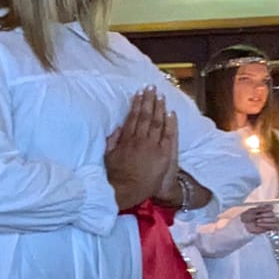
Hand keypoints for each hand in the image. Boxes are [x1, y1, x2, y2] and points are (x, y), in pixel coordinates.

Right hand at [105, 89, 175, 210]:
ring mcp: (153, 146)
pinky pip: (168, 135)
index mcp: (126, 139)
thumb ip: (112, 141)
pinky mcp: (163, 153)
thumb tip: (118, 127)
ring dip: (159, 108)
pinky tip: (170, 112)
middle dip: (149, 100)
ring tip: (161, 96)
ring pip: (157, 122)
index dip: (137, 104)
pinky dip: (170, 123)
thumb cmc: (117, 176)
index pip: (133, 117)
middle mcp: (140, 139)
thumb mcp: (108, 157)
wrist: (129, 190)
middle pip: (146, 116)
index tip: (139, 93)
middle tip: (151, 88)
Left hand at [241, 204, 278, 233]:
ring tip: (257, 222)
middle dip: (264, 215)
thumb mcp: (252, 211)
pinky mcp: (269, 227)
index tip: (259, 211)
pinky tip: (261, 225)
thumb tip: (271, 207)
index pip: (271, 207)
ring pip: (275, 219)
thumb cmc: (246, 217)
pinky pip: (275, 226)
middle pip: (273, 213)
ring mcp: (269, 221)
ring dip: (266, 220)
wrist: (243, 226)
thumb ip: (262, 208)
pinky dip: (268, 225)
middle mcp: (268, 214)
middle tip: (256, 217)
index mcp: (264, 209)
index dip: (266, 209)